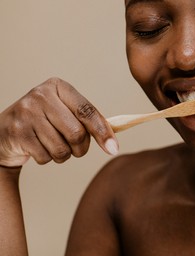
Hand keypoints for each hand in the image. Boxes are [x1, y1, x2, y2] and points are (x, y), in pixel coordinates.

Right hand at [0, 77, 118, 166]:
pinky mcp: (17, 132)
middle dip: (81, 148)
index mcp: (58, 87)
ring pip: (62, 149)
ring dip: (63, 155)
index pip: (87, 111)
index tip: (113, 148)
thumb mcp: (65, 112)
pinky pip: (46, 157)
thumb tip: (112, 143)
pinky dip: (47, 159)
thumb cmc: (44, 122)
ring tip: (54, 146)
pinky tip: (38, 148)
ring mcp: (26, 113)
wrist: (4, 132)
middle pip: (77, 133)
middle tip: (76, 148)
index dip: (102, 132)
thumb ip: (87, 121)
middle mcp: (41, 95)